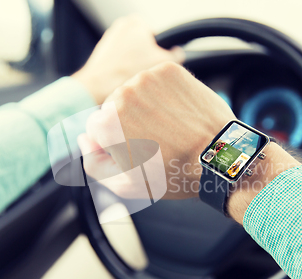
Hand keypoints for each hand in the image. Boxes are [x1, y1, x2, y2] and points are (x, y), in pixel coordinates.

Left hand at [72, 15, 184, 103]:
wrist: (97, 87)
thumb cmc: (128, 72)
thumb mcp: (162, 63)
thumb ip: (175, 55)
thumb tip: (178, 53)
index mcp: (136, 23)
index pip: (157, 38)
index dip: (160, 54)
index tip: (157, 66)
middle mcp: (120, 27)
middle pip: (143, 47)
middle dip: (146, 60)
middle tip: (147, 75)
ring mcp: (108, 41)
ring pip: (131, 57)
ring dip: (134, 67)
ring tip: (133, 80)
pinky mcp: (100, 55)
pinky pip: (118, 63)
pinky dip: (122, 72)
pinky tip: (123, 82)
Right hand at [78, 62, 234, 199]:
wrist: (217, 157)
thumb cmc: (172, 174)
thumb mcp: (124, 185)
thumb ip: (93, 162)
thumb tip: (84, 138)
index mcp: (105, 123)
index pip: (96, 126)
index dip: (114, 142)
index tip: (135, 150)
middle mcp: (121, 94)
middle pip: (114, 106)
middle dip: (128, 122)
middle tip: (154, 141)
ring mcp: (147, 78)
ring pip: (135, 91)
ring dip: (145, 106)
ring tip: (168, 127)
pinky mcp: (169, 70)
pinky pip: (156, 81)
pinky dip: (164, 94)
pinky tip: (177, 113)